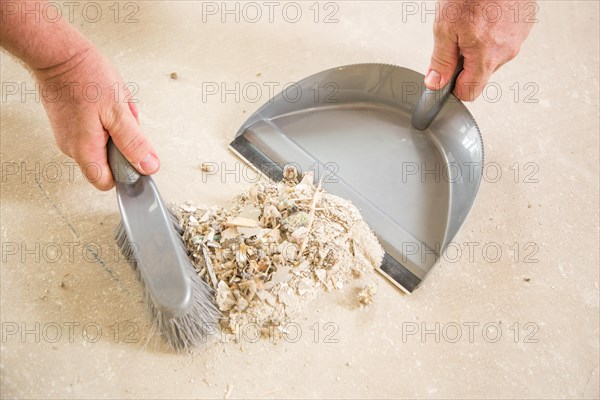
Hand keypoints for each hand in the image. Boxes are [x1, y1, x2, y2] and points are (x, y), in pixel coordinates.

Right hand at [34, 45, 159, 189]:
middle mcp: (72, 147)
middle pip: (106, 163)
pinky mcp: (68, 124)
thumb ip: (134, 142)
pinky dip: (105, 120)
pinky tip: (105, 104)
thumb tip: (148, 166)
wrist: (58, 54)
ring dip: (115, 130)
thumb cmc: (85, 77)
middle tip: (124, 120)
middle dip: (122, 145)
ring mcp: (68, 136)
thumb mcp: (119, 110)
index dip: (125, 174)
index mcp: (85, 150)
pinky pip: (94, 131)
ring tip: (113, 107)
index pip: (106, 182)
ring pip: (102, 145)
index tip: (137, 158)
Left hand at [425, 0, 534, 100]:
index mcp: (486, 56)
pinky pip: (505, 39)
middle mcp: (507, 51)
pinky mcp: (525, 25)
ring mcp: (519, 38)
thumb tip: (435, 83)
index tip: (445, 79)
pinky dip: (493, 32)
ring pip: (493, 56)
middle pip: (480, 73)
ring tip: (472, 21)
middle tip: (456, 37)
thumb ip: (441, 60)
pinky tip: (486, 15)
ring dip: (479, 46)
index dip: (453, 88)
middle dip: (465, 62)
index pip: (470, 92)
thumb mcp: (445, 26)